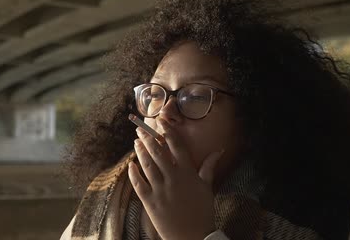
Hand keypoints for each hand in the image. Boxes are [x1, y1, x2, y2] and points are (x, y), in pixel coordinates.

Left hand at [128, 117, 224, 239]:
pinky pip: (139, 184)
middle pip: (158, 152)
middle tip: (140, 129)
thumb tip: (219, 150)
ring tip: (136, 142)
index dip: (167, 131)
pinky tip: (130, 164)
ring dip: (140, 151)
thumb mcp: (207, 187)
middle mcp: (173, 179)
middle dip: (148, 138)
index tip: (160, 121)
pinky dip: (133, 173)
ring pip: (147, 165)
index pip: (177, 146)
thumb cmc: (202, 211)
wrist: (193, 236)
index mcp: (188, 173)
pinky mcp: (150, 202)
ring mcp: (160, 190)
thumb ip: (209, 167)